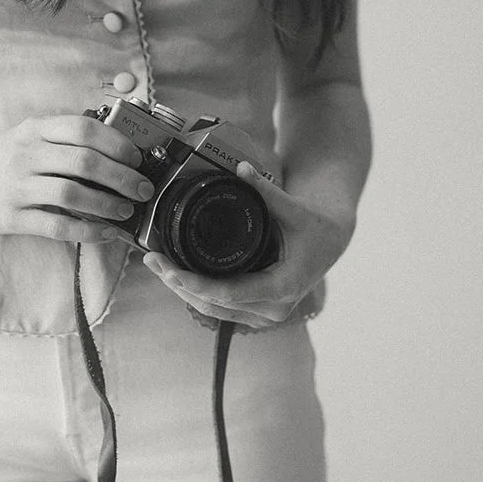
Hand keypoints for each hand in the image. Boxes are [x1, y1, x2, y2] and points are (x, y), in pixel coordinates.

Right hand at [0, 114, 156, 242]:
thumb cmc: (0, 159)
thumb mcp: (26, 136)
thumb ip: (62, 139)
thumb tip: (116, 150)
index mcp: (33, 130)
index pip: (82, 129)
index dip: (116, 142)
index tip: (136, 157)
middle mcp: (25, 155)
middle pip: (84, 162)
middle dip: (122, 177)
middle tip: (143, 188)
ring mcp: (17, 187)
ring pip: (72, 194)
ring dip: (107, 205)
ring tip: (125, 211)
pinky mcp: (11, 218)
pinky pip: (56, 225)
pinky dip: (86, 230)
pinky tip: (103, 232)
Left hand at [142, 161, 353, 327]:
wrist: (330, 241)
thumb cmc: (315, 225)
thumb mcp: (295, 207)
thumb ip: (267, 190)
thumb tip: (241, 168)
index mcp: (283, 286)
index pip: (228, 293)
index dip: (194, 283)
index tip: (168, 269)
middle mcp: (274, 308)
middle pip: (214, 305)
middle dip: (179, 284)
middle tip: (152, 260)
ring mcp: (264, 313)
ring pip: (213, 309)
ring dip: (183, 290)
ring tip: (157, 265)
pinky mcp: (255, 309)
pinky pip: (219, 307)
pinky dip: (196, 291)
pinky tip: (174, 273)